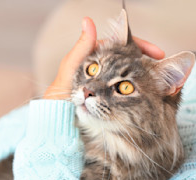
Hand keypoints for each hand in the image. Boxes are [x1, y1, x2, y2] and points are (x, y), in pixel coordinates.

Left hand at [43, 17, 164, 99]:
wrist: (58, 117)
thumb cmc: (60, 93)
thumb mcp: (71, 69)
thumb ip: (82, 48)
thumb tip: (88, 20)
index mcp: (94, 57)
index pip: (121, 45)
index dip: (140, 46)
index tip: (156, 53)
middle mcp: (101, 67)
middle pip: (128, 58)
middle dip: (145, 59)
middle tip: (161, 65)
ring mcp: (105, 82)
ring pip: (128, 73)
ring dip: (143, 74)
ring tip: (157, 78)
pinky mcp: (107, 96)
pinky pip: (125, 88)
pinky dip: (137, 88)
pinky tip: (145, 91)